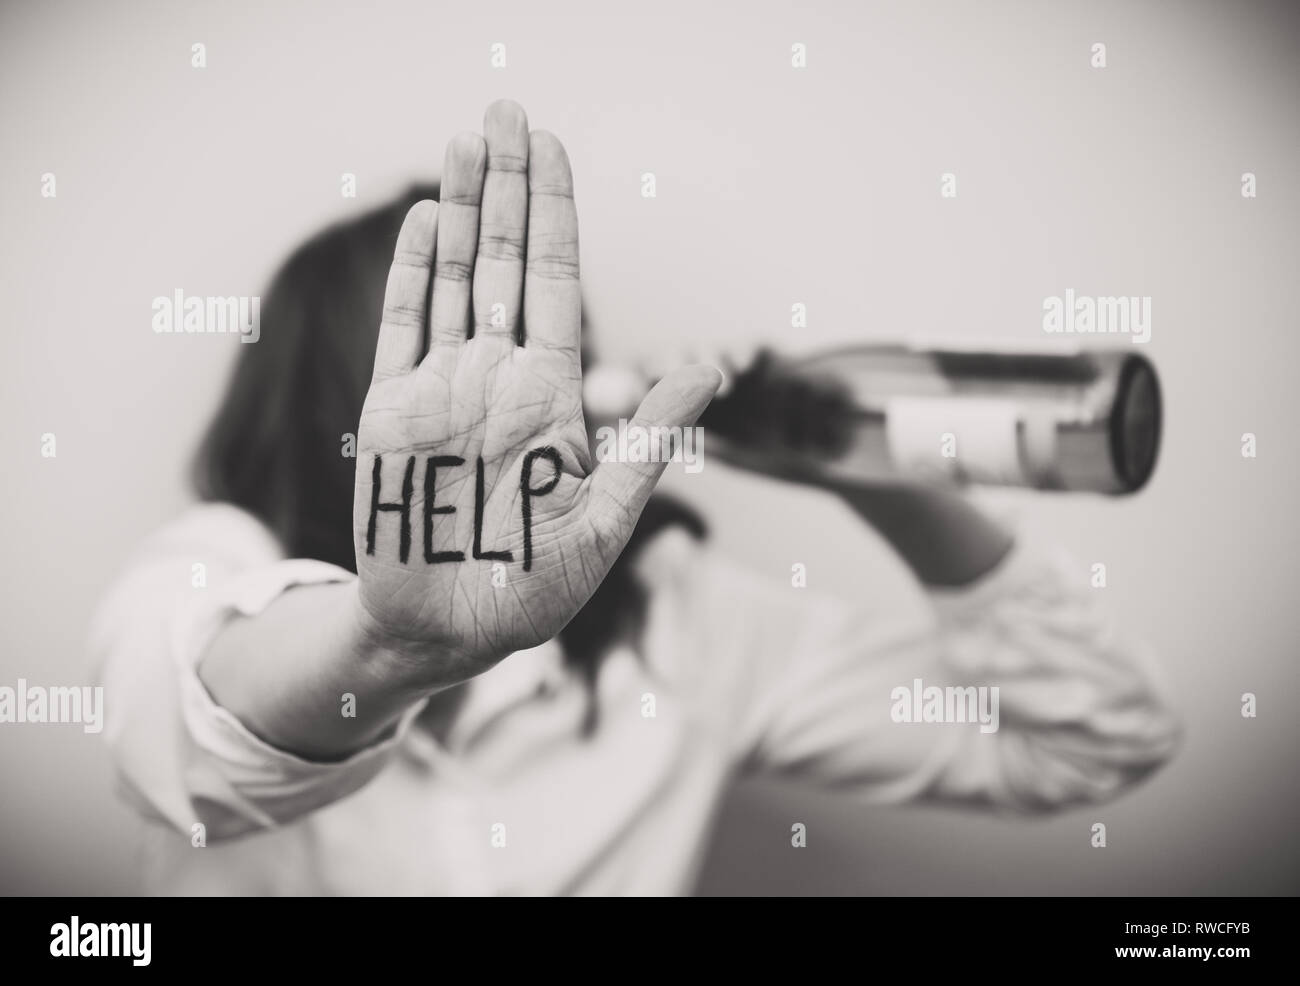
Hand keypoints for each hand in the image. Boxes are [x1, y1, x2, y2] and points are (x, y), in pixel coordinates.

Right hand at [352, 100, 721, 685]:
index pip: (558, 285)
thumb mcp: (605, 517)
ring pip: (455, 280)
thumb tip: (709, 372)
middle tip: (507, 112)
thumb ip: (646, 442)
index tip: (554, 150)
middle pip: (506, 264)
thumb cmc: (535, 588)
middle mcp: (500, 377)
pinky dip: (413, 274)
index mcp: (553, 396)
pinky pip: (403, 329)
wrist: (453, 631)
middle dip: (509, 189)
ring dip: (462, 211)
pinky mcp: (395, 411)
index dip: (556, 218)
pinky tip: (428, 220)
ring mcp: (445, 388)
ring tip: (467, 141)